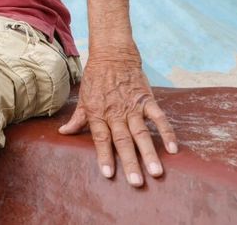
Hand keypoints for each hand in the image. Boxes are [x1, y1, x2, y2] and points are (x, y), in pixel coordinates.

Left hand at [59, 52, 177, 186]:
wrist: (112, 54)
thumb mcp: (83, 98)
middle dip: (129, 162)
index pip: (101, 138)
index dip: (104, 156)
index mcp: (98, 113)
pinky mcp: (147, 100)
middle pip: (123, 140)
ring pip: (141, 133)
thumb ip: (77, 118)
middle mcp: (115, 112)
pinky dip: (166, 132)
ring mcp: (132, 107)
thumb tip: (63, 133)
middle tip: (136, 182)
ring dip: (149, 153)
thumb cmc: (96, 78)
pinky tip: (173, 149)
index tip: (108, 174)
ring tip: (156, 172)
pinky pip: (159, 118)